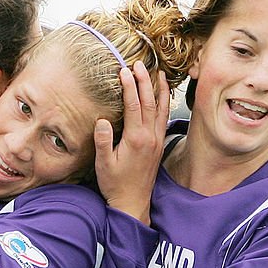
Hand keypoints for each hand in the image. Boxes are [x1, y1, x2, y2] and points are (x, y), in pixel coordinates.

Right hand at [93, 62, 168, 224]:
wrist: (132, 202)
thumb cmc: (115, 184)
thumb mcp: (103, 164)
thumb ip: (103, 141)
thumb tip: (102, 120)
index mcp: (136, 138)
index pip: (134, 105)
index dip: (129, 86)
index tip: (124, 71)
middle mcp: (149, 136)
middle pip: (150, 101)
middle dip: (145, 81)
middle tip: (140, 64)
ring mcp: (156, 140)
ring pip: (161, 108)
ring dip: (159, 89)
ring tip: (159, 73)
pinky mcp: (158, 144)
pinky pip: (163, 118)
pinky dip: (164, 103)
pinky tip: (163, 97)